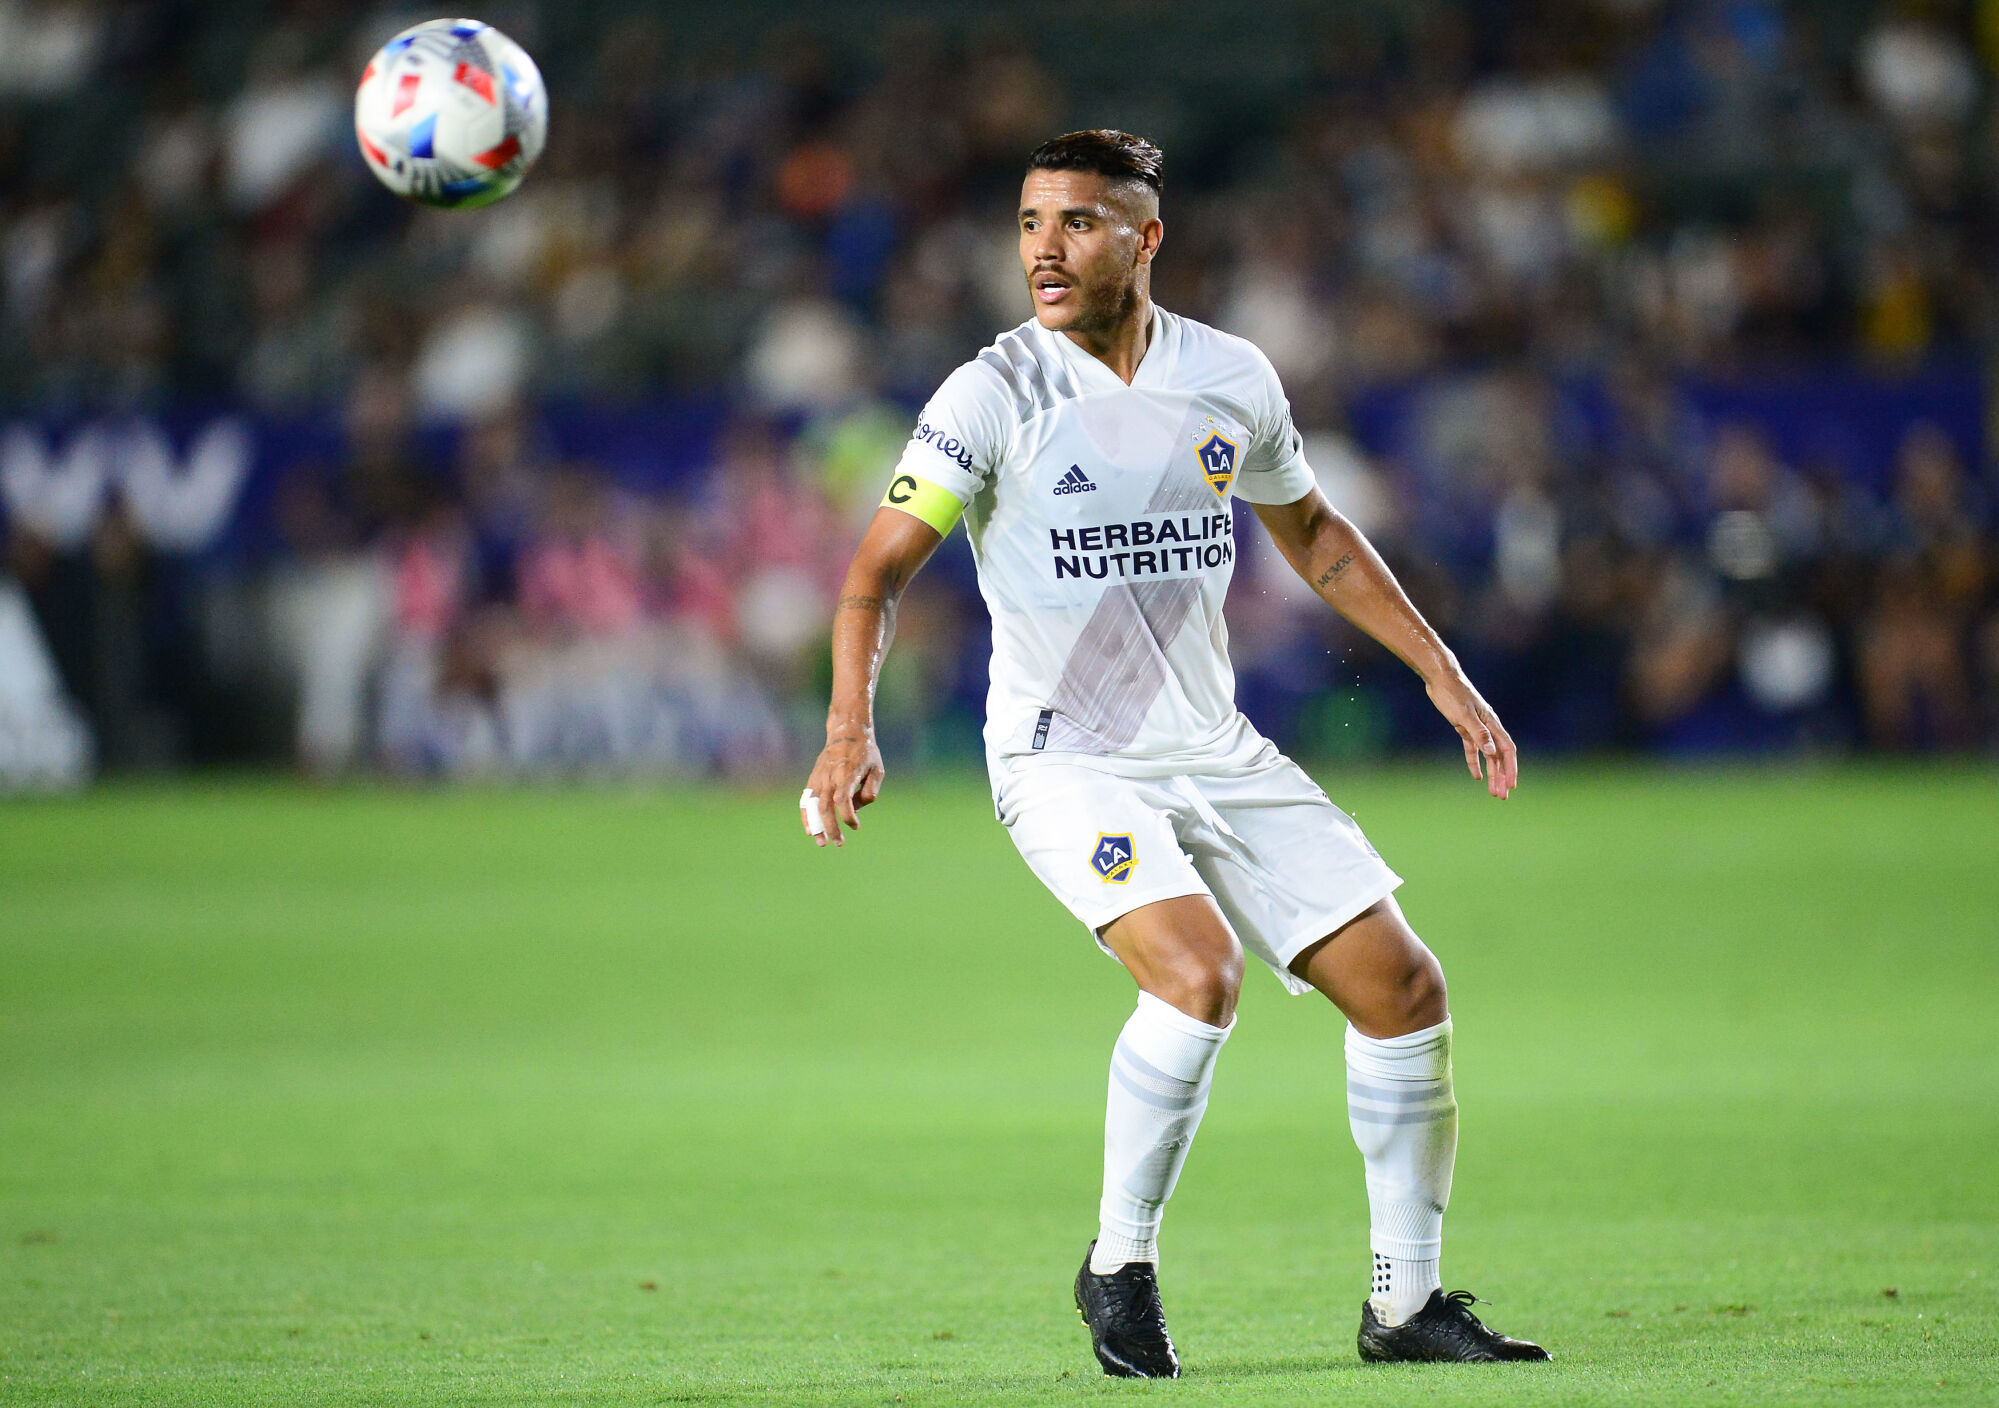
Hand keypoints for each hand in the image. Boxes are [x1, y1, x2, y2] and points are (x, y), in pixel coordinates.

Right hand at [800, 730, 884, 846]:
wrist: (846, 733)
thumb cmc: (866, 753)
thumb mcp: (877, 770)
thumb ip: (870, 791)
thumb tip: (856, 808)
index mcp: (847, 773)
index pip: (843, 799)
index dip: (848, 816)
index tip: (856, 826)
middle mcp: (830, 776)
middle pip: (826, 806)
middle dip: (831, 827)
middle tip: (838, 843)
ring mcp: (819, 777)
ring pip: (813, 805)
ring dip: (816, 825)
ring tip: (821, 842)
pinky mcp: (813, 779)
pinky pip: (807, 800)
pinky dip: (807, 816)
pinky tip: (810, 830)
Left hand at [1424, 671, 1517, 799]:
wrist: (1441, 678)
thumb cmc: (1453, 693)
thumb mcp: (1464, 714)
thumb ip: (1479, 733)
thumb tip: (1492, 752)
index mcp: (1492, 723)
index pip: (1506, 750)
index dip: (1510, 768)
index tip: (1511, 785)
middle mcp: (1488, 727)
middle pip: (1499, 756)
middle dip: (1502, 776)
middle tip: (1502, 796)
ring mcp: (1477, 728)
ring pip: (1488, 755)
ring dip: (1491, 773)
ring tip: (1493, 791)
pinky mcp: (1464, 727)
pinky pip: (1472, 749)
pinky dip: (1475, 762)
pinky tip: (1476, 776)